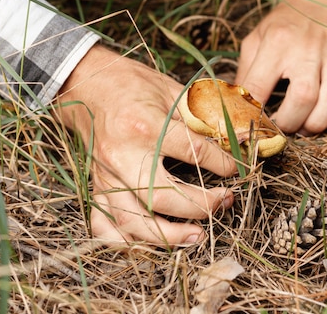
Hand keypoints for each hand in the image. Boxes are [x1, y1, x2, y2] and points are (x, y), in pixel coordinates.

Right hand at [55, 45, 236, 246]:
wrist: (87, 84)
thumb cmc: (132, 85)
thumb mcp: (171, 90)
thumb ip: (203, 116)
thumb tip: (239, 137)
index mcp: (144, 125)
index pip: (193, 152)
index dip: (223, 163)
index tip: (236, 169)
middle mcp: (122, 154)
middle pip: (161, 196)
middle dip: (200, 207)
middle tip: (223, 202)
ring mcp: (105, 175)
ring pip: (133, 221)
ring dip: (168, 235)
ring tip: (197, 236)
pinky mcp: (95, 186)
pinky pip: (105, 226)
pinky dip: (126, 242)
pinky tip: (153, 242)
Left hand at [235, 0, 326, 141]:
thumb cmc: (289, 19)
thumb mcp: (259, 36)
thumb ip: (246, 70)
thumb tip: (235, 104)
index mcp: (277, 43)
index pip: (259, 86)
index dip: (251, 114)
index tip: (249, 127)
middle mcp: (309, 50)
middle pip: (302, 98)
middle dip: (289, 123)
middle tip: (281, 127)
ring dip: (317, 124)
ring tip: (304, 129)